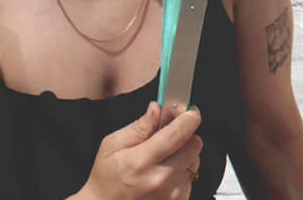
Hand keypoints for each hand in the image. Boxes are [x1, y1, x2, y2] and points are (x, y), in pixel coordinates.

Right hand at [72, 101, 203, 199]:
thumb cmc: (107, 177)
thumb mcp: (112, 145)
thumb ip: (138, 127)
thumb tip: (156, 109)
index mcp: (141, 161)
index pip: (177, 134)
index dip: (188, 118)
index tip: (190, 112)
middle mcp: (160, 179)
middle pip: (194, 146)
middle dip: (185, 135)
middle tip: (169, 135)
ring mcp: (172, 193)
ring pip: (195, 161)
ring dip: (183, 154)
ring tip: (161, 159)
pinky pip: (191, 177)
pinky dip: (181, 171)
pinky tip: (163, 173)